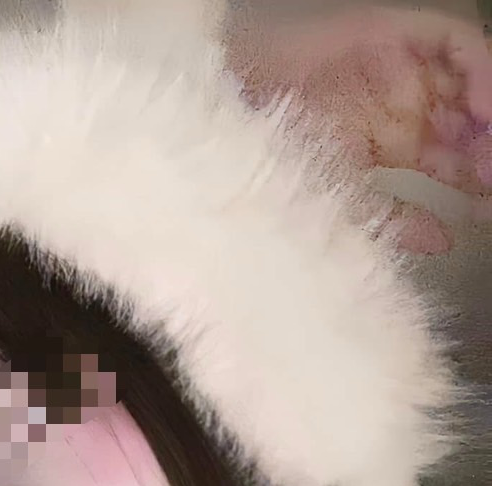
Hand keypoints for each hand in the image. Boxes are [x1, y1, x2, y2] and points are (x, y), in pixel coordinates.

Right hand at [239, 5, 491, 252]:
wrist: (230, 129)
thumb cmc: (269, 167)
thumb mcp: (340, 204)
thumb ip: (394, 221)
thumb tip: (445, 239)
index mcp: (383, 143)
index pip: (446, 160)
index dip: (472, 184)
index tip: (486, 209)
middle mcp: (397, 104)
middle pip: (462, 124)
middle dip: (485, 153)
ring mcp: (399, 69)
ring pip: (466, 85)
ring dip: (488, 117)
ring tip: (490, 153)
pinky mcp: (395, 36)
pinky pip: (455, 44)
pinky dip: (480, 70)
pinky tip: (483, 108)